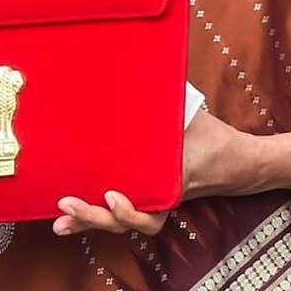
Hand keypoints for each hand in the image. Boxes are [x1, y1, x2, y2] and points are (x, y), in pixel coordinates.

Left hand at [51, 109, 267, 236]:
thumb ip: (168, 100)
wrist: (230, 159)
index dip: (130, 211)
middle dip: (95, 216)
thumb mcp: (192, 115)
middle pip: (126, 219)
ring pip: (118, 223)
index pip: (152, 207)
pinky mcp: (140, 197)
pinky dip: (92, 219)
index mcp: (173, 182)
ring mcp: (149, 201)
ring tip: (60, 219)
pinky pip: (115, 215)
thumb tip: (145, 68)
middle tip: (68, 202)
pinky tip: (66, 220)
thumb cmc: (209, 135)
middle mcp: (159, 198)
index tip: (113, 196)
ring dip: (88, 221)